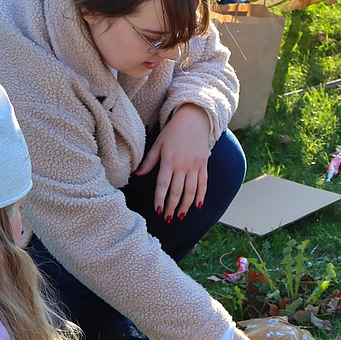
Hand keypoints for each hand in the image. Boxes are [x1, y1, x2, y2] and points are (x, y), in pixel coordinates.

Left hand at [136, 104, 211, 222]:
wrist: (194, 119)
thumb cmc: (173, 132)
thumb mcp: (158, 144)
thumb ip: (149, 161)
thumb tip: (136, 174)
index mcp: (169, 161)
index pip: (163, 185)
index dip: (160, 199)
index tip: (158, 212)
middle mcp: (183, 166)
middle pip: (177, 192)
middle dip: (172, 207)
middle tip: (168, 220)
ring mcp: (195, 166)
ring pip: (191, 191)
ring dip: (186, 205)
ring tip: (181, 217)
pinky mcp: (204, 165)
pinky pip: (203, 184)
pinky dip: (201, 195)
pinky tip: (198, 206)